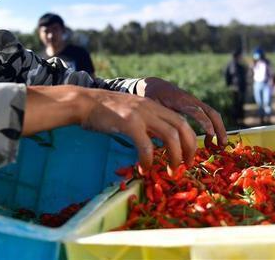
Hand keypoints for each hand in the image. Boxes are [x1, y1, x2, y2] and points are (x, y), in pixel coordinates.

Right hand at [24, 85, 196, 171]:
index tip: (189, 156)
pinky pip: (146, 145)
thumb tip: (159, 143)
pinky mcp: (129, 123)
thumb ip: (147, 124)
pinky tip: (144, 169)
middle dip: (189, 149)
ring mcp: (141, 114)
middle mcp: (151, 107)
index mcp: (154, 106)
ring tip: (171, 171)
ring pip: (170, 136)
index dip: (190, 140)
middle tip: (186, 167)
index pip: (182, 121)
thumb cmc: (105, 112)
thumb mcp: (132, 113)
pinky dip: (148, 160)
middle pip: (182, 127)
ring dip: (175, 156)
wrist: (84, 102)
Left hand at [136, 77, 227, 147]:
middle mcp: (191, 100)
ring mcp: (195, 102)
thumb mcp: (151, 107)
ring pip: (213, 114)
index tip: (210, 134)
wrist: (154, 85)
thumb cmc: (151, 97)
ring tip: (220, 146)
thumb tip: (161, 139)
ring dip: (219, 129)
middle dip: (219, 128)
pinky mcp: (195, 106)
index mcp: (179, 100)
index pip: (196, 111)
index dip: (204, 122)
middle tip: (222, 145)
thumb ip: (158, 120)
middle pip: (211, 112)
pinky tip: (209, 141)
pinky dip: (213, 127)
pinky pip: (208, 115)